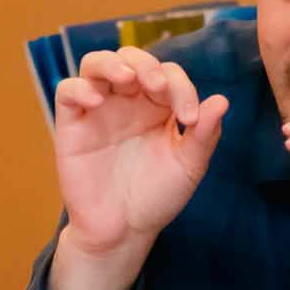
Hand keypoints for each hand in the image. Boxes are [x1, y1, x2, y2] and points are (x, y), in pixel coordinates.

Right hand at [47, 49, 226, 289]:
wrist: (124, 231)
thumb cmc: (156, 197)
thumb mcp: (188, 167)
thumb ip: (204, 135)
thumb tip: (222, 100)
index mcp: (158, 106)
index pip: (168, 74)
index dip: (181, 87)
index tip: (190, 120)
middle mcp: (128, 101)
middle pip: (131, 57)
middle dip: (147, 64)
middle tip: (158, 88)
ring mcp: (98, 109)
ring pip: (96, 64)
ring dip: (112, 63)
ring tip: (127, 79)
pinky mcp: (72, 124)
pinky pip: (67, 91)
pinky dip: (79, 87)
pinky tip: (96, 100)